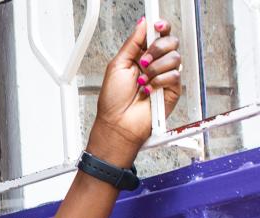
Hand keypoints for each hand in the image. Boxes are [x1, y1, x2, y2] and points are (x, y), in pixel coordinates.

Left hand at [87, 17, 184, 165]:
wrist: (118, 123)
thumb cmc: (113, 100)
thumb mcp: (117, 66)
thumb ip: (132, 43)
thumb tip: (143, 24)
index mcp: (141, 56)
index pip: (158, 35)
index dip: (161, 27)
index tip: (157, 25)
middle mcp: (155, 64)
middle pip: (171, 42)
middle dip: (157, 49)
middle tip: (143, 61)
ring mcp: (165, 76)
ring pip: (174, 58)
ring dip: (155, 68)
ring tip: (142, 80)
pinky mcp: (172, 89)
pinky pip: (175, 75)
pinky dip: (159, 81)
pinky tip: (148, 90)